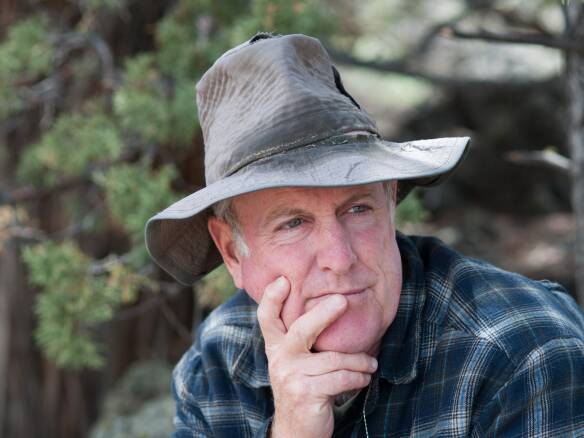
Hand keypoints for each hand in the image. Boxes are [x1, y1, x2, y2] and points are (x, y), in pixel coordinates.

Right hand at [257, 276, 377, 437]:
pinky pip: (340, 378)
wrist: (296, 432)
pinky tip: (365, 379)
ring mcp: (289, 376)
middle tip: (343, 301)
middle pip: (301, 328)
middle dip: (324, 313)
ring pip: (333, 359)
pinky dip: (358, 377)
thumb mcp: (296, 363)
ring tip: (371, 364)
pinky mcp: (304, 392)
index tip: (283, 280)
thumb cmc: (304, 390)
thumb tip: (332, 307)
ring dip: (359, 361)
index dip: (273, 298)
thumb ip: (302, 341)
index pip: (267, 318)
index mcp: (276, 347)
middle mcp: (278, 359)